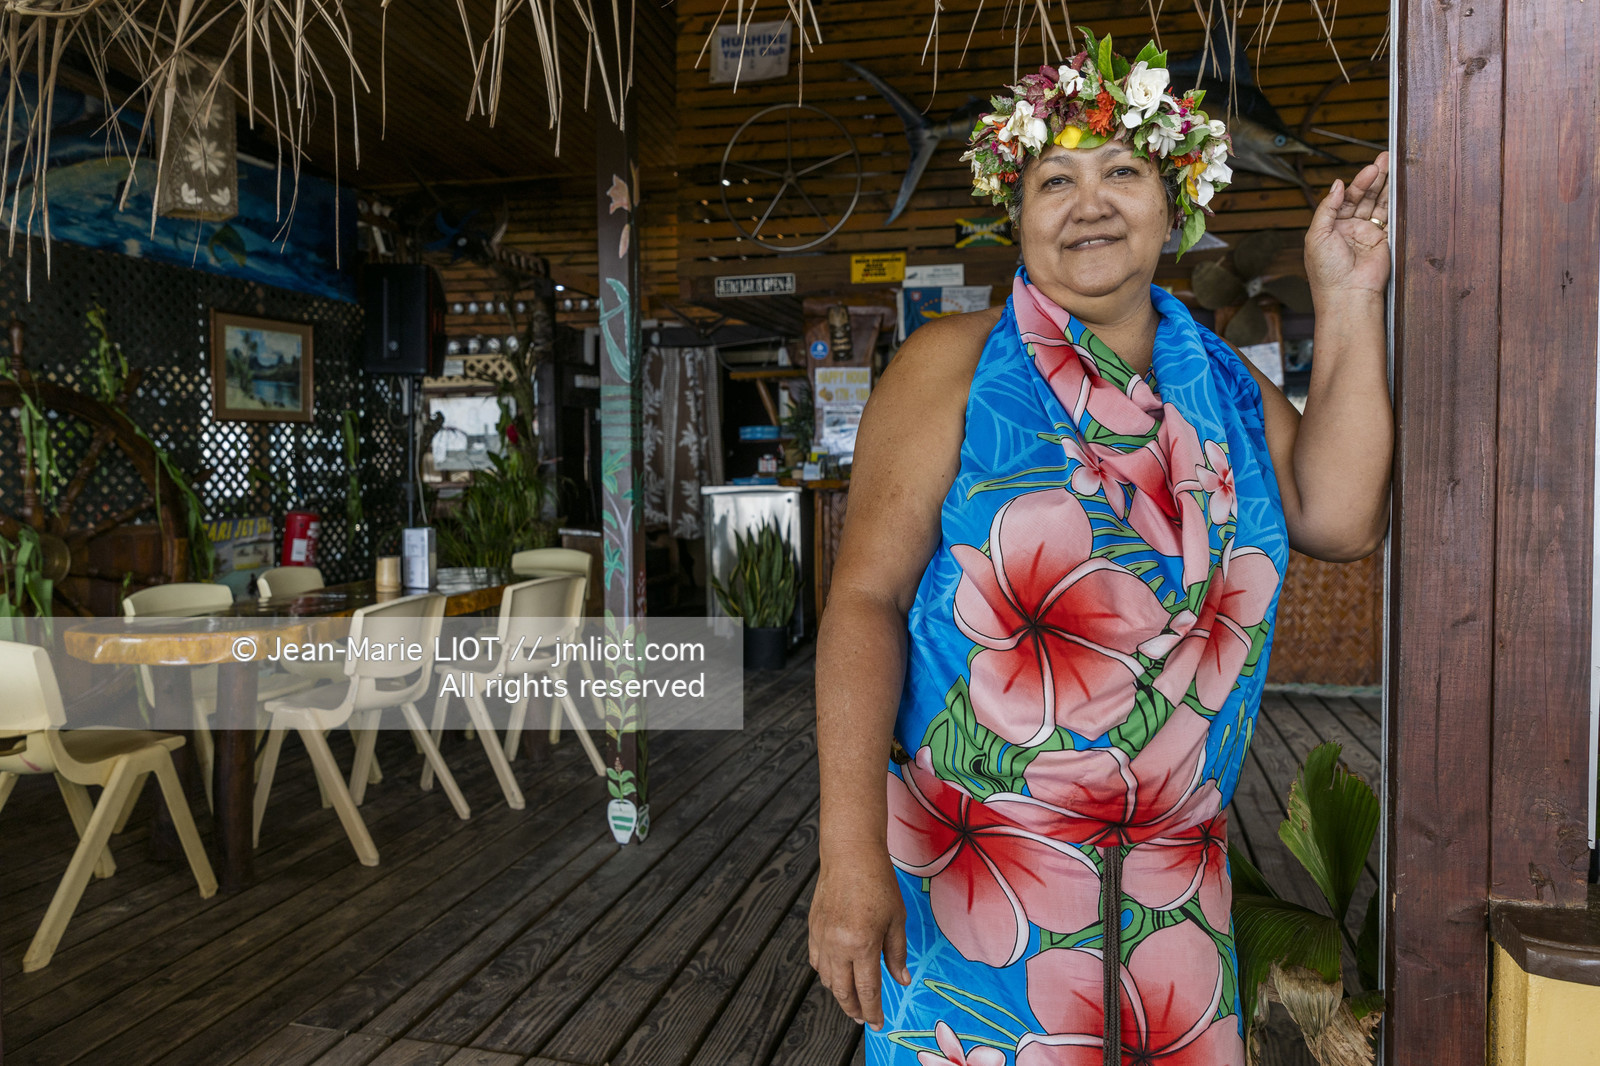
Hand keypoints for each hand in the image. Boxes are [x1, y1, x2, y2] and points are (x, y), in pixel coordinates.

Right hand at [808, 840, 910, 1028]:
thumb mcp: (896, 919)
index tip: (877, 1024)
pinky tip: (836, 974)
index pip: (867, 990)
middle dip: (854, 1009)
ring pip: (826, 979)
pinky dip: (826, 973)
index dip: (873, 1011)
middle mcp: (838, 945)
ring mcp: (822, 937)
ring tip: (852, 998)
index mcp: (862, 944)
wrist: (850, 855)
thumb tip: (901, 980)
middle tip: (864, 1018)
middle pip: (843, 991)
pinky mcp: (813, 928)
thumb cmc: (878, 883)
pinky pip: (816, 961)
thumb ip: (897, 953)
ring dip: (839, 993)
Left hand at [1304, 151, 1390, 297]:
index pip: (1346, 198)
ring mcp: (1368, 234)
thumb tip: (1337, 184)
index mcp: (1331, 227)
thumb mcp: (1317, 235)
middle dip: (1374, 178)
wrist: (1347, 294)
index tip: (1369, 170)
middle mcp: (1350, 229)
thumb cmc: (1327, 272)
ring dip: (1386, 185)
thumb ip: (1327, 208)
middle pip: (1364, 197)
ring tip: (1394, 165)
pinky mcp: (1384, 241)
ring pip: (1378, 204)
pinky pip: (1390, 218)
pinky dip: (1395, 202)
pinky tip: (1400, 187)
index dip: (1358, 183)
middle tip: (1385, 160)